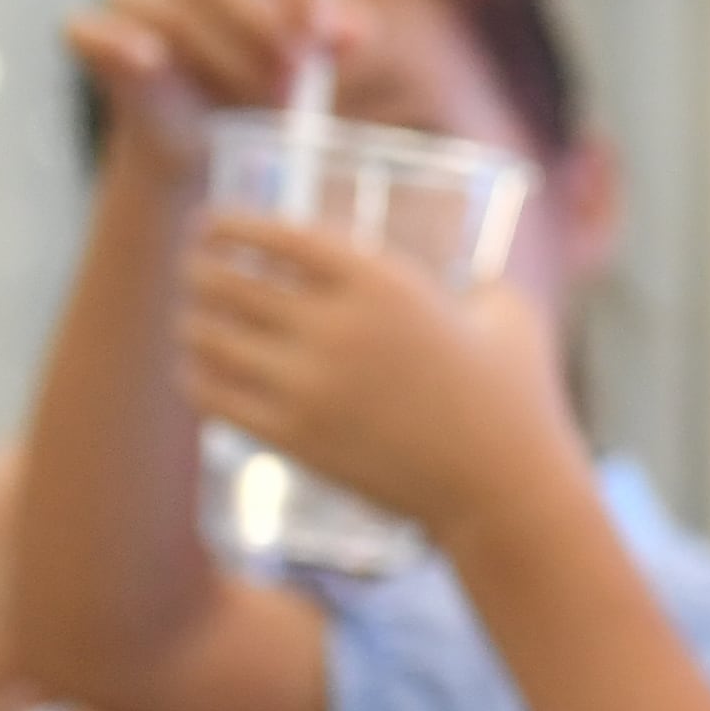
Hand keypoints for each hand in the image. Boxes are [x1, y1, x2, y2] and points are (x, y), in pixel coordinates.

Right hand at [64, 0, 365, 194]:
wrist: (198, 139)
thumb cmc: (256, 77)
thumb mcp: (302, 56)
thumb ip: (328, 39)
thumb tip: (360, 30)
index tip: (328, 31)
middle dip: (260, 25)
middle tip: (296, 74)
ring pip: (171, 12)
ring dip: (222, 59)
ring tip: (265, 100)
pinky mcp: (89, 33)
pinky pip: (94, 30)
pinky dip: (119, 42)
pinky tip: (151, 57)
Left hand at [177, 213, 578, 535]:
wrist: (502, 487)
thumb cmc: (516, 396)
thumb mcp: (507, 314)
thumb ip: (475, 279)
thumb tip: (467, 269)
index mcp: (386, 283)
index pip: (278, 237)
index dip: (230, 224)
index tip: (210, 223)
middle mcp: (338, 327)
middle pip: (228, 282)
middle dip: (200, 270)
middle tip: (197, 270)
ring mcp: (309, 385)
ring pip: (208, 336)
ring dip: (193, 321)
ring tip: (195, 318)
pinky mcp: (293, 437)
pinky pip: (212, 394)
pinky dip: (195, 375)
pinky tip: (198, 368)